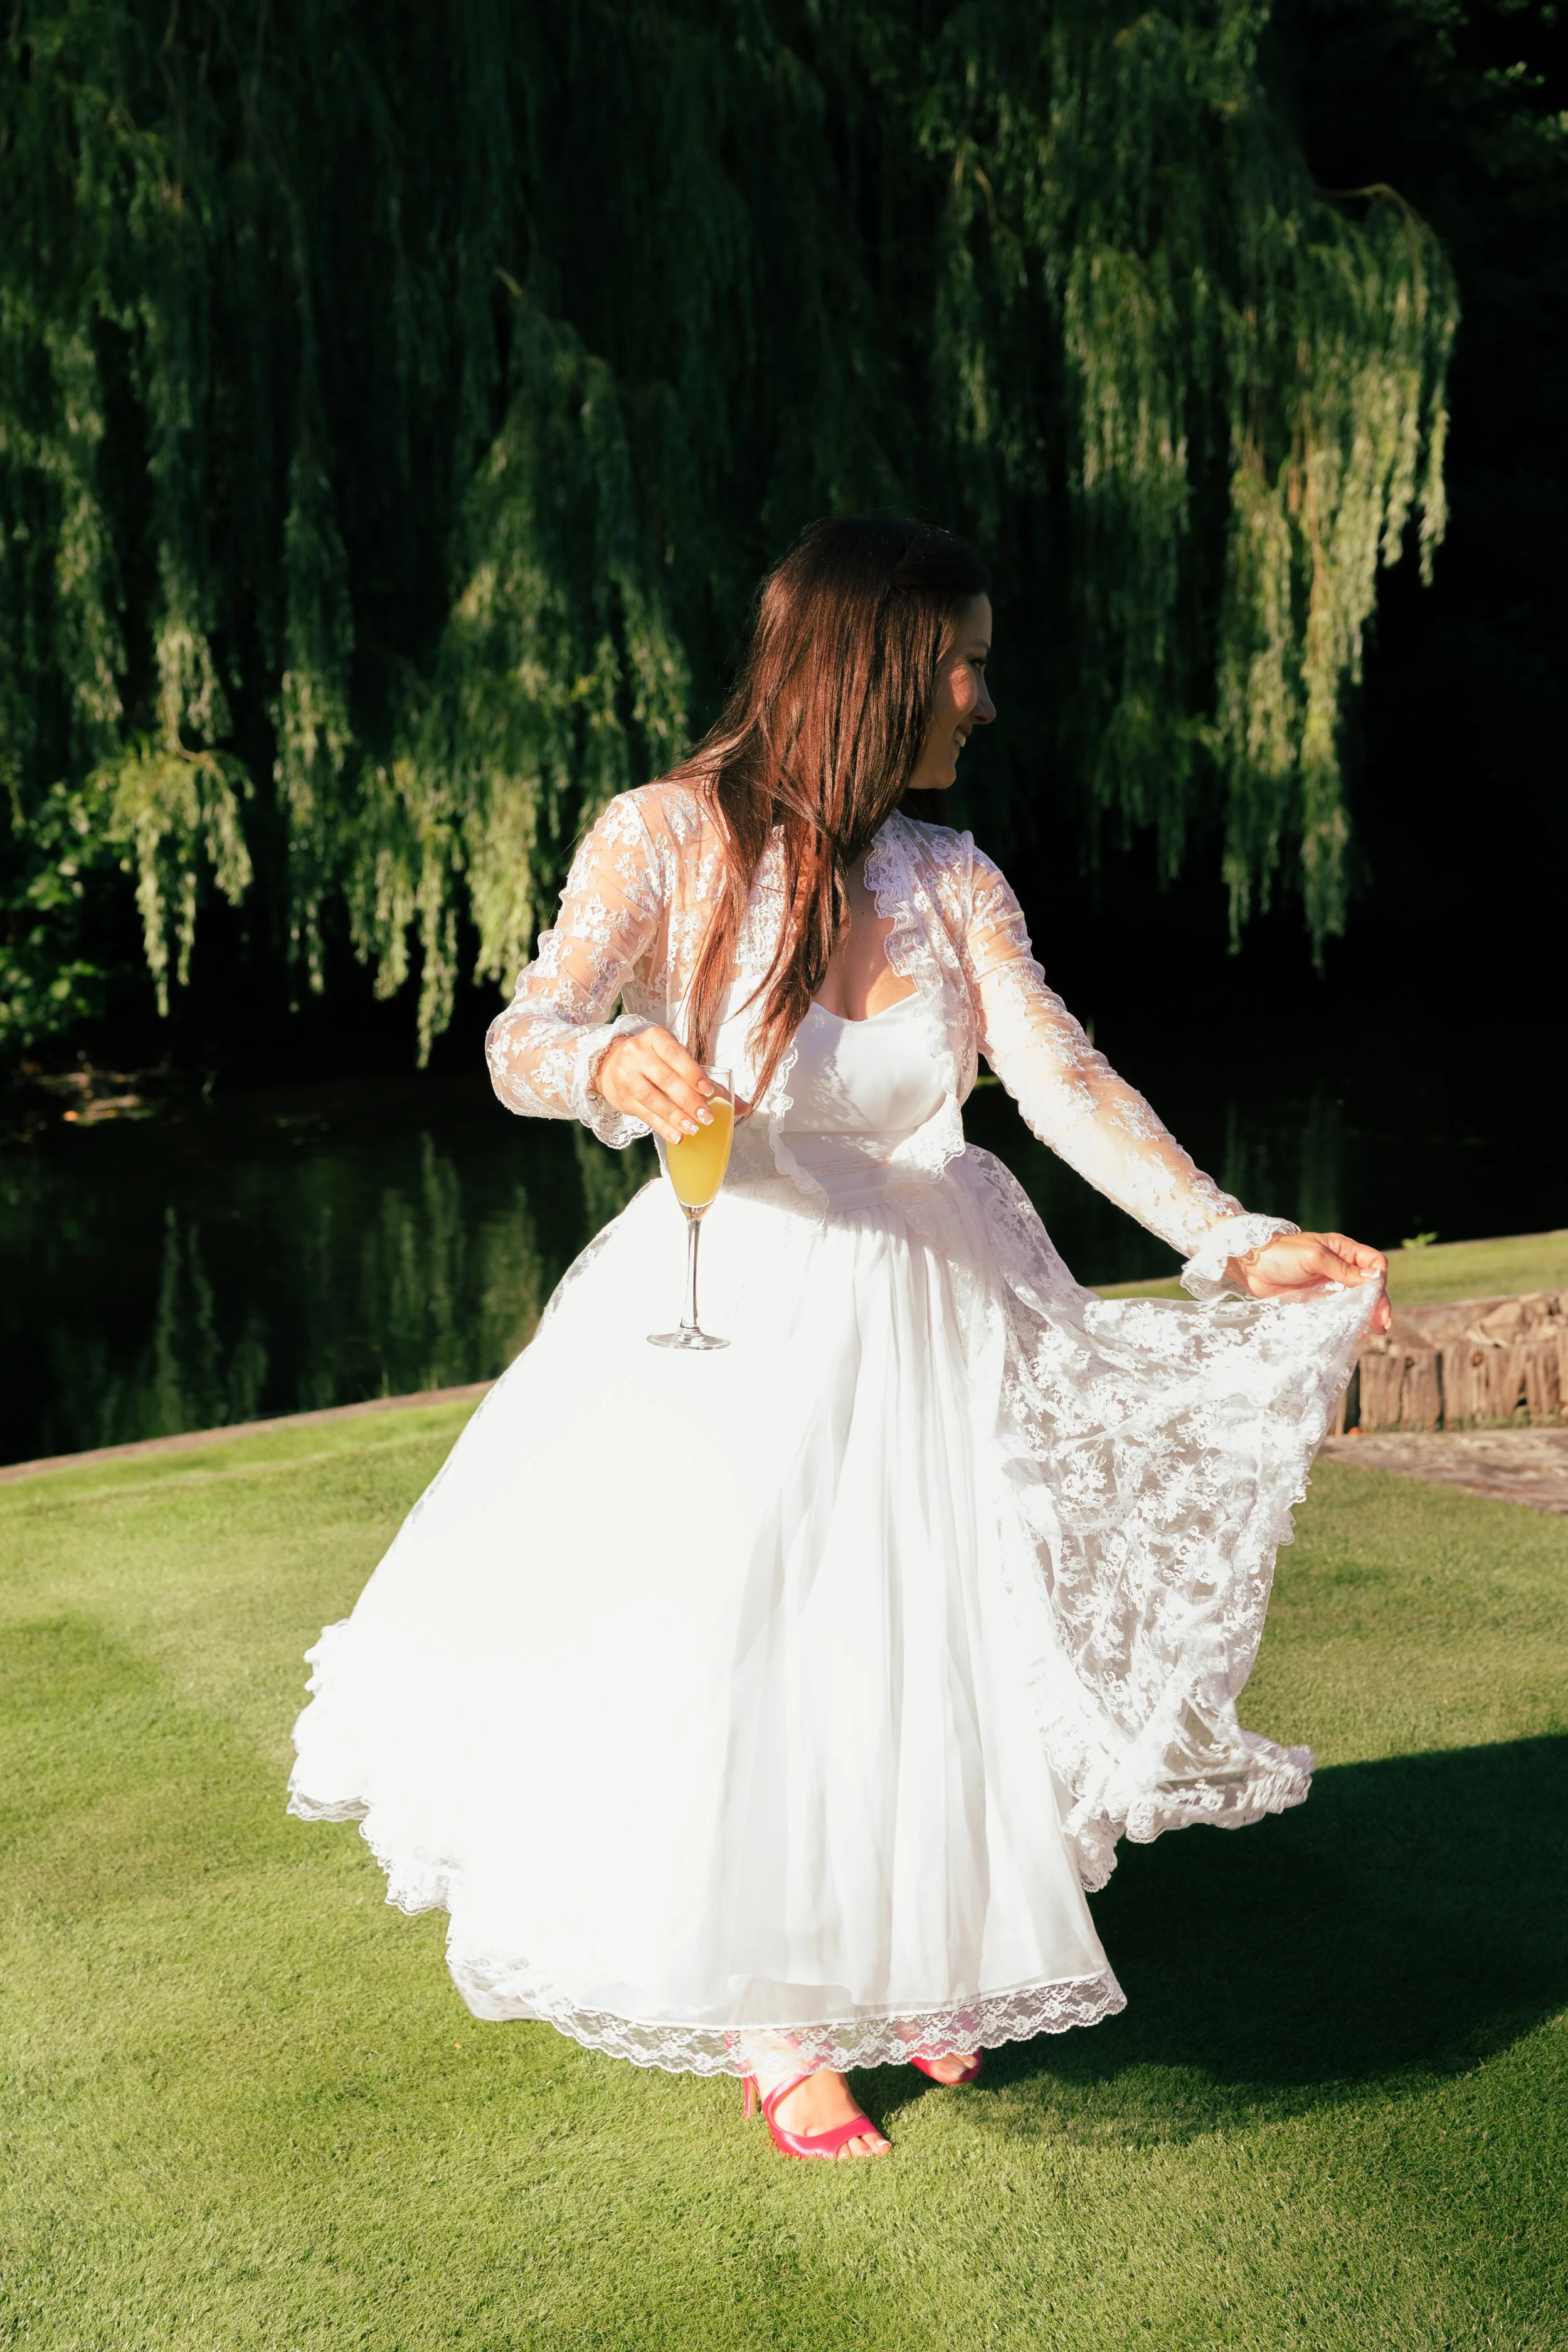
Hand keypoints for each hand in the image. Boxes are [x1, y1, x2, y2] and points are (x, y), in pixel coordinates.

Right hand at [595, 1027, 717, 1145]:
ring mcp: (627, 1075)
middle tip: (707, 1117)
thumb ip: (708, 1081)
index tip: (708, 1090)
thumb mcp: (676, 1059)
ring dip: (675, 1116)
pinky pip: (645, 1114)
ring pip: (653, 1099)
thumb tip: (743, 1107)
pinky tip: (677, 1136)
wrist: (611, 1063)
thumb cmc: (655, 1060)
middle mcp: (638, 1054)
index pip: (675, 1054)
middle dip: (688, 1100)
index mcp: (656, 1038)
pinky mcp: (622, 1098)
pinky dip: (663, 1127)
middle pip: (666, 1079)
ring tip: (694, 1129)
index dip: (692, 1072)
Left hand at [1228, 1231, 1390, 1333]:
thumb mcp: (1314, 1258)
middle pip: (1368, 1285)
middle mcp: (1339, 1267)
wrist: (1250, 1265)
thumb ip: (1343, 1270)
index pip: (1373, 1262)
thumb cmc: (1281, 1254)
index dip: (1378, 1279)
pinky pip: (1336, 1311)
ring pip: (1355, 1300)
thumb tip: (1374, 1278)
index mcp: (1343, 1250)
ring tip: (1370, 1332)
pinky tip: (1353, 1332)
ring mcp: (1328, 1284)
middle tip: (1381, 1325)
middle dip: (1377, 1303)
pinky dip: (1346, 1321)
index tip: (1375, 1296)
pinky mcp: (1315, 1299)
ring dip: (1364, 1314)